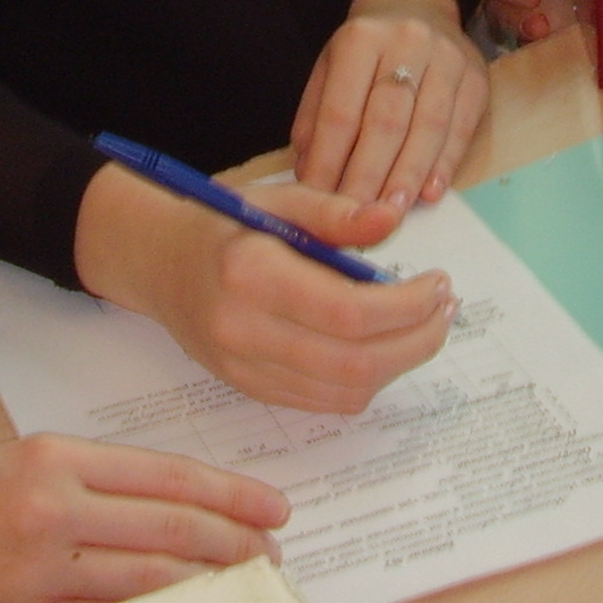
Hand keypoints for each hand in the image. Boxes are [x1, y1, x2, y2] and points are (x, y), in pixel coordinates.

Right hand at [0, 434, 287, 602]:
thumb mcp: (12, 461)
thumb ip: (87, 484)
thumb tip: (168, 514)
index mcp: (51, 457)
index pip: (165, 476)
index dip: (229, 495)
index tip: (272, 508)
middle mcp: (50, 510)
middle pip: (169, 530)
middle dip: (234, 545)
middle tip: (273, 554)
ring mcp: (34, 574)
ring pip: (147, 583)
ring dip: (206, 588)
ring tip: (243, 590)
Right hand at [76, 166, 455, 410]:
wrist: (157, 262)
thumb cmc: (221, 222)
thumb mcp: (276, 199)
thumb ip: (335, 213)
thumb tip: (391, 222)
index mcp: (251, 273)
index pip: (349, 313)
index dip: (408, 307)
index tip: (439, 284)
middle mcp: (243, 330)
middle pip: (354, 364)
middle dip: (416, 341)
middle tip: (445, 310)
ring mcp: (242, 368)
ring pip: (343, 393)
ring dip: (398, 365)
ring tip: (425, 326)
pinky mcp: (246, 389)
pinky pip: (321, 403)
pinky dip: (364, 382)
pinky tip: (383, 347)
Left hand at [291, 0, 488, 205]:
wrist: (416, 7)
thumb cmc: (367, 50)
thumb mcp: (330, 67)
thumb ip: (316, 117)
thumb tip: (309, 175)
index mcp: (361, 38)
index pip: (341, 110)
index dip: (329, 159)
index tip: (318, 199)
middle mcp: (407, 42)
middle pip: (386, 121)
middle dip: (368, 176)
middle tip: (354, 217)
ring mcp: (447, 58)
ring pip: (426, 127)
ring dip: (407, 176)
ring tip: (389, 214)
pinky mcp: (477, 76)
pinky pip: (461, 127)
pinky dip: (445, 163)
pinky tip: (430, 192)